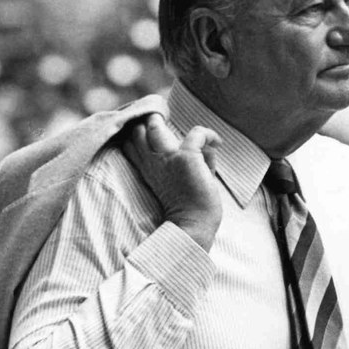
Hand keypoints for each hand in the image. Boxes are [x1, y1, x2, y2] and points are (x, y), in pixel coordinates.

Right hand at [122, 114, 222, 250]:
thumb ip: (190, 162)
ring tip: (187, 132)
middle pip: (137, 130)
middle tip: (168, 124)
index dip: (139, 133)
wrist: (193, 227)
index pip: (130, 143)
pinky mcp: (186, 157)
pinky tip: (217, 142)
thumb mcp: (181, 183)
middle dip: (149, 122)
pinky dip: (209, 133)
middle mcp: (153, 162)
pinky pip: (197, 133)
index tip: (156, 131)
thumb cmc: (191, 210)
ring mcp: (168, 158)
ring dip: (167, 122)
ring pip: (154, 125)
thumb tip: (210, 147)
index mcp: (148, 171)